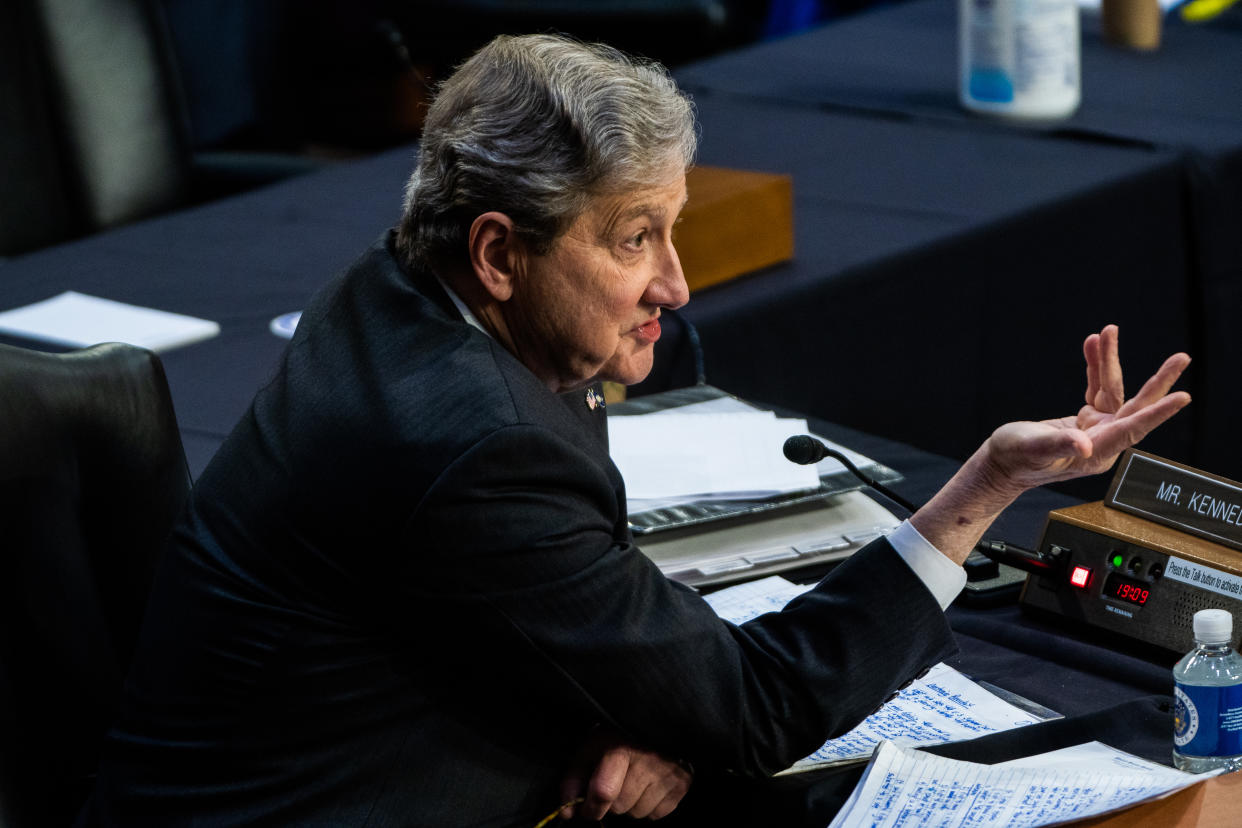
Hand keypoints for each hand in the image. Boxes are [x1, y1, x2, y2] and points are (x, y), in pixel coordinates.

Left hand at [559, 728, 691, 820]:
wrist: (656, 724)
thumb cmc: (617, 740)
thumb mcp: (589, 750)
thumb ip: (574, 780)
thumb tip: (567, 812)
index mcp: (619, 748)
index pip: (603, 792)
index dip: (591, 808)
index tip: (588, 808)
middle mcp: (646, 759)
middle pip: (620, 806)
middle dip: (613, 802)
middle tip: (616, 782)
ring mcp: (667, 772)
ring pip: (639, 813)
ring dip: (632, 805)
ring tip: (634, 781)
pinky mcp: (681, 783)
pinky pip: (658, 814)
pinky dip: (650, 806)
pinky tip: (649, 786)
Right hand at [983, 324, 1189, 492]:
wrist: (1002, 463)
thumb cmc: (1014, 459)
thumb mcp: (1032, 449)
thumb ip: (1058, 445)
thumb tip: (1083, 445)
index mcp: (1096, 453)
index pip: (1133, 429)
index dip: (1158, 413)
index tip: (1183, 397)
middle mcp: (1103, 440)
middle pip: (1135, 406)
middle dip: (1157, 380)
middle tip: (1182, 358)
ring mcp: (1097, 428)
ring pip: (1112, 389)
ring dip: (1108, 360)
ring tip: (1107, 331)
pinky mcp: (1087, 419)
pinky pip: (1097, 387)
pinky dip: (1095, 366)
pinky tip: (1093, 344)